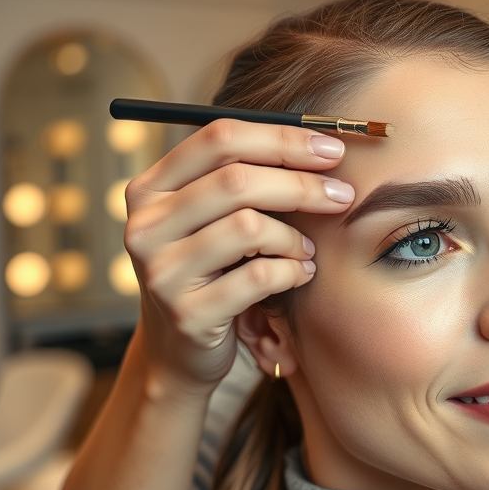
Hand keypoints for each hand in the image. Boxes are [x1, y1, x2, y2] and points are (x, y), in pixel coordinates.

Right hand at [123, 119, 352, 396]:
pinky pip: (259, 276)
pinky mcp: (187, 313)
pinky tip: (302, 274)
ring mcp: (161, 271)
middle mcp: (146, 225)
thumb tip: (323, 143)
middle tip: (342, 196)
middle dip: (302, 185)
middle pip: (237, 181)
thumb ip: (247, 178)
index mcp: (151, 187)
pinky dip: (293, 271)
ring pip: (250, 227)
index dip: (282, 138)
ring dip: (296, 238)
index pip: (219, 139)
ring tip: (308, 250)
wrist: (180, 351)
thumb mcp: (215, 220)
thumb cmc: (214, 271)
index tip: (331, 150)